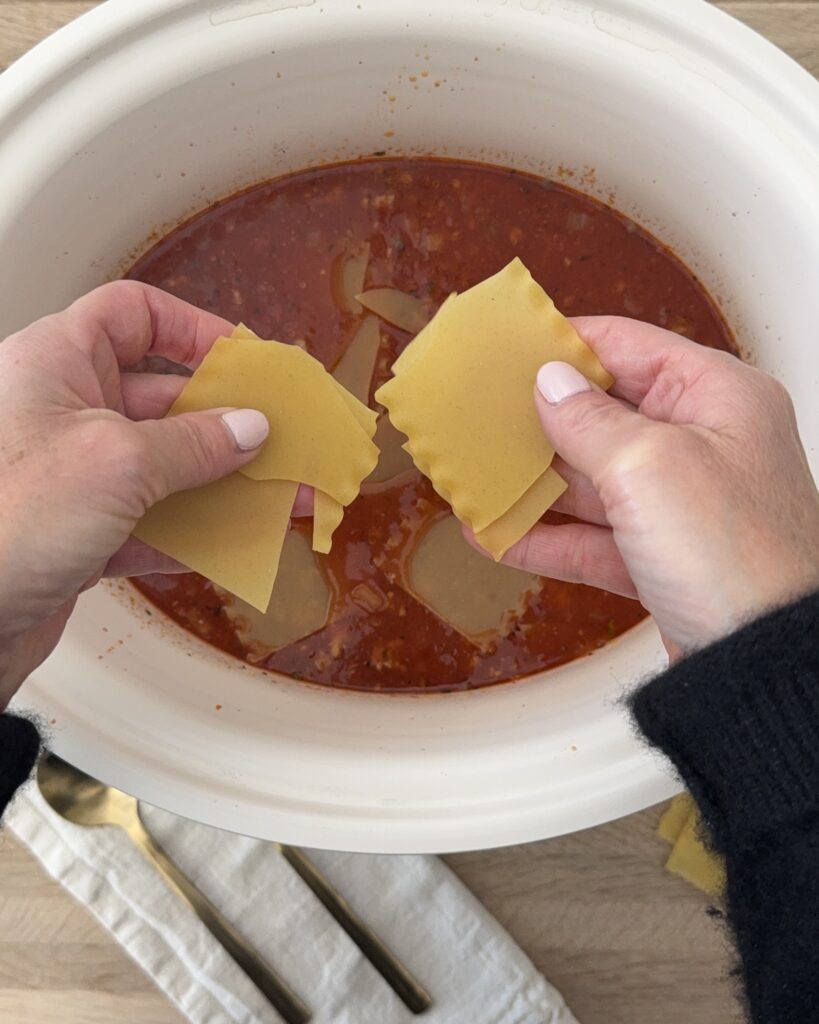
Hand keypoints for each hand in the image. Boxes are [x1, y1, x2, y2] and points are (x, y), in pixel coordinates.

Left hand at [0, 281, 306, 706]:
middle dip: (226, 422)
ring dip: (219, 483)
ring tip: (278, 497)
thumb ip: (193, 443)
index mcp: (56, 363)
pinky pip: (147, 521)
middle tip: (282, 441)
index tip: (244, 361)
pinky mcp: (75, 533)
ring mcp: (68, 476)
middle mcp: (61, 411)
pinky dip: (190, 532)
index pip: (132, 315)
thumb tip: (251, 427)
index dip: (192, 329)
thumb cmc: (8, 516)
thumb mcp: (118, 462)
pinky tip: (233, 544)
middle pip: (161, 398)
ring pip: (161, 465)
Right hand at [482, 317, 818, 656]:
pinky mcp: (661, 557)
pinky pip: (593, 537)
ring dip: (534, 482)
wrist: (763, 663)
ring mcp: (680, 504)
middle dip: (540, 419)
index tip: (509, 350)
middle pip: (604, 414)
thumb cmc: (736, 554)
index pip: (629, 346)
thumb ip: (589, 420)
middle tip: (480, 415)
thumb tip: (551, 383)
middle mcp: (702, 443)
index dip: (565, 346)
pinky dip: (547, 537)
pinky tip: (496, 534)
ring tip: (476, 476)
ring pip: (592, 479)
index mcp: (717, 396)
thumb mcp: (648, 466)